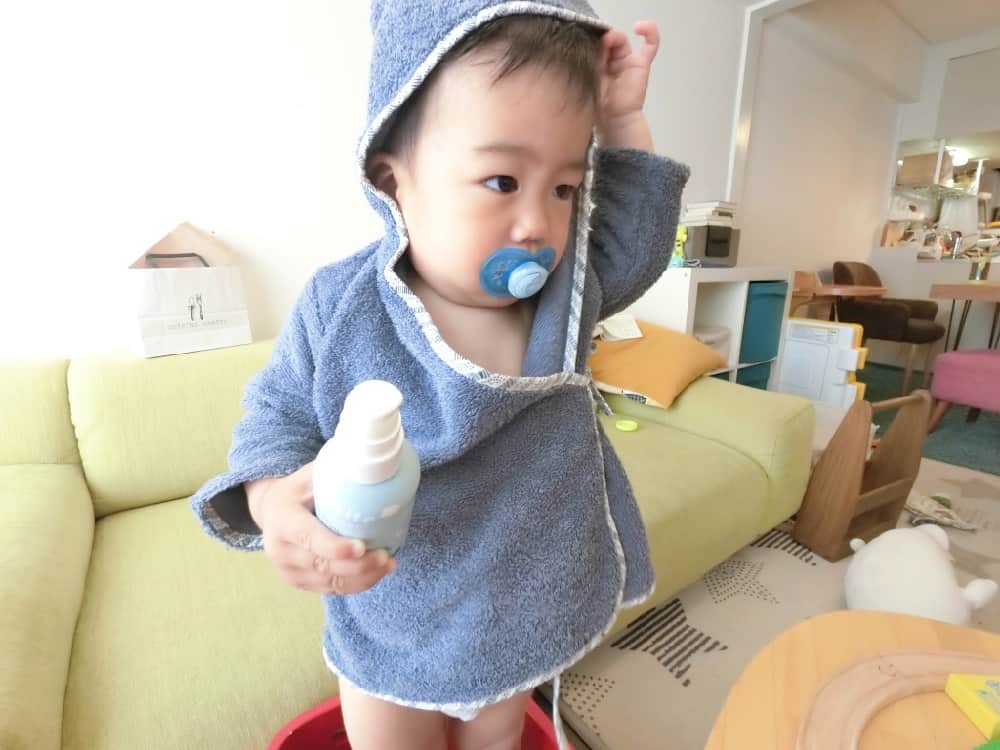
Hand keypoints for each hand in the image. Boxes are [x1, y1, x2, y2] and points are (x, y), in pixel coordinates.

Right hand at [246, 463, 395, 594]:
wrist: (272, 511)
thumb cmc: (299, 490)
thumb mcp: (310, 475)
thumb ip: (335, 472)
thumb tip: (372, 463)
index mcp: (282, 520)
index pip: (308, 538)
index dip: (335, 547)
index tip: (362, 547)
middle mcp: (280, 550)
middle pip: (322, 565)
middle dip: (358, 566)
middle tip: (386, 556)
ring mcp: (288, 571)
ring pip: (330, 582)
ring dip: (363, 578)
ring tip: (389, 564)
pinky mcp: (299, 583)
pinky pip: (331, 589)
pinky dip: (356, 584)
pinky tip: (377, 573)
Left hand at [597, 21, 658, 149]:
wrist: (614, 120)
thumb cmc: (598, 104)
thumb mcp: (589, 78)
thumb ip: (592, 60)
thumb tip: (597, 42)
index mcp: (597, 65)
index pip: (595, 45)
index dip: (592, 41)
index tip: (587, 43)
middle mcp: (612, 61)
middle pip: (608, 41)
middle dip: (602, 41)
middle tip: (598, 46)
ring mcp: (627, 62)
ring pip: (622, 41)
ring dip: (615, 38)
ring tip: (609, 43)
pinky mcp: (641, 64)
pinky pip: (650, 44)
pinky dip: (649, 32)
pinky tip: (639, 27)